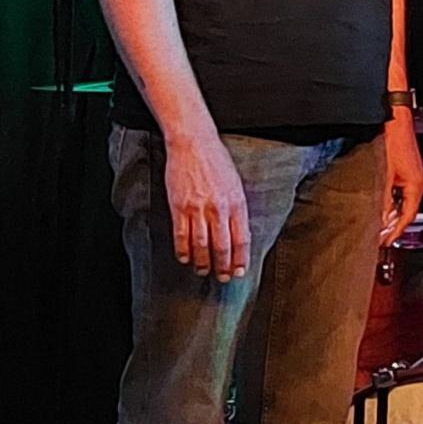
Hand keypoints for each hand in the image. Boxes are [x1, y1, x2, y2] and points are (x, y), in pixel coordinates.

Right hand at [163, 129, 250, 281]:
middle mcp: (219, 209)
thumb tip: (238, 232)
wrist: (194, 144)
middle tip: (223, 278)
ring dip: (203, 262)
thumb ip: (237, 208)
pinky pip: (181, 235)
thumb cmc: (216, 162)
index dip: (241, 258)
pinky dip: (183, 250)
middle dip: (223, 266)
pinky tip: (185, 258)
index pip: (241, 239)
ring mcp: (198, 209)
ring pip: (202, 245)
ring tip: (204, 271)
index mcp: (237, 203)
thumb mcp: (235, 184)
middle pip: (222, 246)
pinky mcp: (179, 207)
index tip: (240, 271)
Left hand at [380, 115, 422, 242]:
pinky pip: (399, 193)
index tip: (386, 241)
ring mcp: (412, 176)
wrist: (394, 120)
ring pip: (402, 202)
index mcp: (416, 185)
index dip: (396, 230)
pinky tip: (379, 206)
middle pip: (406, 210)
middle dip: (394, 225)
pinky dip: (390, 202)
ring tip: (378, 225)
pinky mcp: (405, 171)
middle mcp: (417, 182)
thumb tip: (378, 217)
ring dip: (391, 213)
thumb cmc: (393, 140)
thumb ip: (381, 198)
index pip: (408, 215)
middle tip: (380, 237)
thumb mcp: (383, 174)